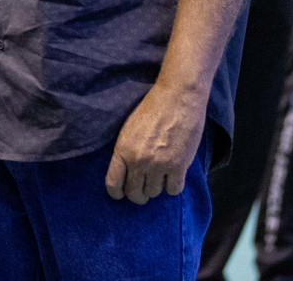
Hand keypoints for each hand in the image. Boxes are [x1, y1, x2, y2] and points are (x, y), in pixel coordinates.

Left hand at [105, 82, 205, 202]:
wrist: (178, 97)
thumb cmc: (153, 108)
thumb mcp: (129, 128)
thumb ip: (126, 151)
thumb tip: (126, 172)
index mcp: (123, 149)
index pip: (113, 183)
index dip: (116, 193)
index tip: (121, 194)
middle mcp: (139, 160)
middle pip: (134, 193)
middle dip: (138, 195)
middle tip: (143, 190)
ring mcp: (159, 165)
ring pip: (154, 192)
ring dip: (156, 187)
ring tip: (159, 176)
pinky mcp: (179, 166)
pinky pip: (173, 190)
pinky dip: (173, 186)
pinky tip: (173, 176)